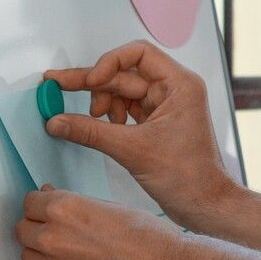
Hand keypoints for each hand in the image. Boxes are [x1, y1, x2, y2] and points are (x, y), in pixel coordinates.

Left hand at [16, 185, 184, 259]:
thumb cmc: (149, 238)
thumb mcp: (110, 207)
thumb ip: (75, 206)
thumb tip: (50, 200)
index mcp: (63, 210)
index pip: (29, 204)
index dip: (40, 208)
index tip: (47, 214)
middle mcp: (53, 241)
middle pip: (22, 232)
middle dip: (36, 230)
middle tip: (58, 236)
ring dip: (46, 257)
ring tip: (76, 259)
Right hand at [43, 41, 236, 228]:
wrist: (204, 205)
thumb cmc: (189, 177)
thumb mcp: (132, 150)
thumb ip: (90, 132)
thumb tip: (57, 121)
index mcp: (179, 85)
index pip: (138, 53)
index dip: (109, 62)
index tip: (89, 81)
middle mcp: (174, 90)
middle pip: (124, 73)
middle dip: (93, 84)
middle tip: (57, 85)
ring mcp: (165, 106)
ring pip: (122, 92)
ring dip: (101, 103)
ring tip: (92, 121)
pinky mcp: (157, 123)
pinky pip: (126, 109)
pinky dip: (109, 117)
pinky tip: (100, 127)